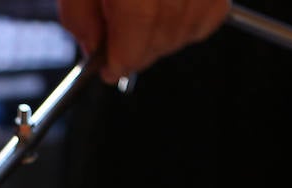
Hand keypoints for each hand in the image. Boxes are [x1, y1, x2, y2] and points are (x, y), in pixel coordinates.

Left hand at [57, 0, 229, 83]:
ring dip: (162, 38)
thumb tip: (93, 48)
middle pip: (162, 37)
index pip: (135, 37)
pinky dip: (191, 23)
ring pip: (189, 30)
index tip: (107, 69)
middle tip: (118, 49)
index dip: (119, 61)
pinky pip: (211, 14)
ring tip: (140, 24)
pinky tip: (169, 16)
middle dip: (137, 52)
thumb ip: (80, 14)